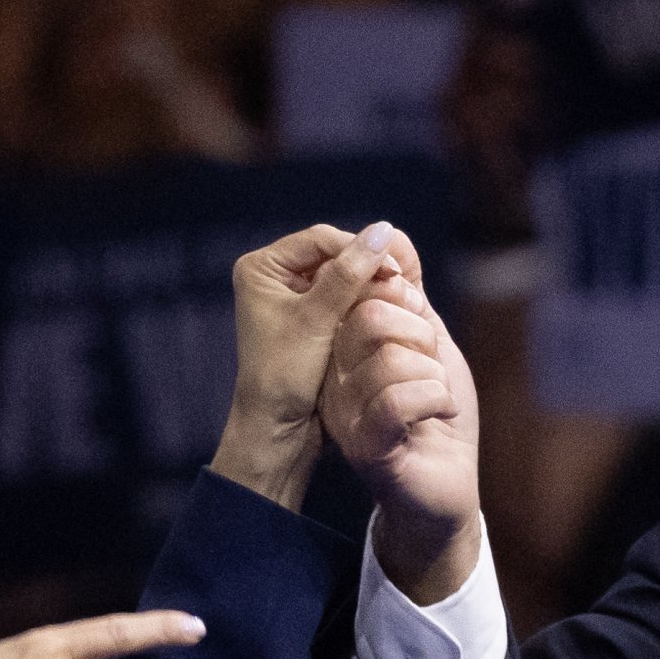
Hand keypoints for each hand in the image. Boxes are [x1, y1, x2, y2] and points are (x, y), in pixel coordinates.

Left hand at [220, 225, 389, 502]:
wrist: (277, 429)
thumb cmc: (286, 375)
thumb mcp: (317, 320)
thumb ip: (349, 275)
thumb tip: (383, 229)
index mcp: (260, 268)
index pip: (320, 239)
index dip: (358, 248)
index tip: (393, 269)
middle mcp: (272, 277)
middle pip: (331, 254)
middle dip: (365, 266)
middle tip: (399, 280)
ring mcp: (291, 297)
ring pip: (340, 276)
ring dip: (367, 284)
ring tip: (395, 296)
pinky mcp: (308, 318)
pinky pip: (342, 298)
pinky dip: (363, 302)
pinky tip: (384, 311)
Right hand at [318, 223, 483, 601]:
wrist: (447, 486)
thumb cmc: (436, 416)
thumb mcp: (427, 342)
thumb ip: (409, 293)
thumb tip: (392, 234)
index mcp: (342, 348)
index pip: (362, 290)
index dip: (405, 294)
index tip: (425, 325)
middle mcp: (332, 377)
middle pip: (372, 315)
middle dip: (422, 333)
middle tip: (433, 367)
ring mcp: (344, 412)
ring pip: (390, 356)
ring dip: (434, 374)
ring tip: (437, 399)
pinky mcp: (364, 445)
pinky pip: (398, 397)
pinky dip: (435, 400)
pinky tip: (437, 416)